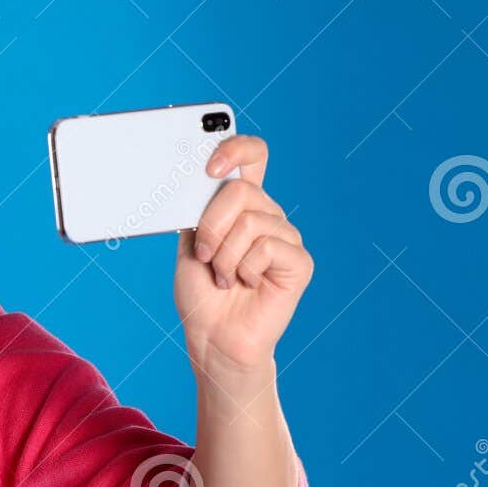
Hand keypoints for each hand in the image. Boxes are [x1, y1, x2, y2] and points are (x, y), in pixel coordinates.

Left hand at [175, 134, 313, 382]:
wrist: (212, 337)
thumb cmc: (201, 293)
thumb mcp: (188, 243)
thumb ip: (197, 210)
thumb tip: (201, 179)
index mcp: (240, 205)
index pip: (252, 156)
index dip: (235, 149)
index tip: (210, 166)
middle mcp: (267, 215)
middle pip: (242, 191)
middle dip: (211, 226)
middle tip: (205, 255)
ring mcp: (285, 238)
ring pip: (251, 222)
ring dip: (223, 256)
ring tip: (223, 276)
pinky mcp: (298, 262)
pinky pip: (266, 247)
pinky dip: (244, 269)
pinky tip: (246, 284)